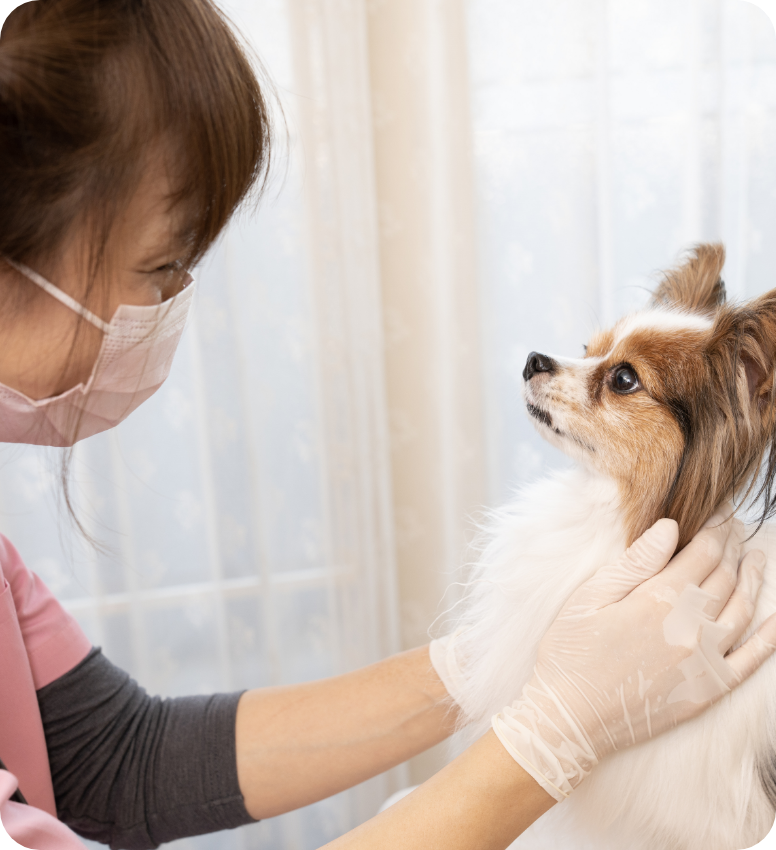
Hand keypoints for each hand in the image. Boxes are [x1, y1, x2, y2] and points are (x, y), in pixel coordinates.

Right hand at [491, 513, 775, 801]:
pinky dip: (769, 636)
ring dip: (753, 579)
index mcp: (659, 599)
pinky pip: (752, 660)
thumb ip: (635, 561)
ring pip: (743, 609)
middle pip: (726, 576)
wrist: (569, 719)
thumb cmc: (570, 653)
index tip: (721, 515)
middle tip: (737, 530)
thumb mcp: (590, 597)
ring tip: (755, 558)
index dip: (716, 529)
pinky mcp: (709, 690)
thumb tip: (671, 527)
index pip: (703, 552)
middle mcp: (691, 627)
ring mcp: (705, 661)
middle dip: (734, 548)